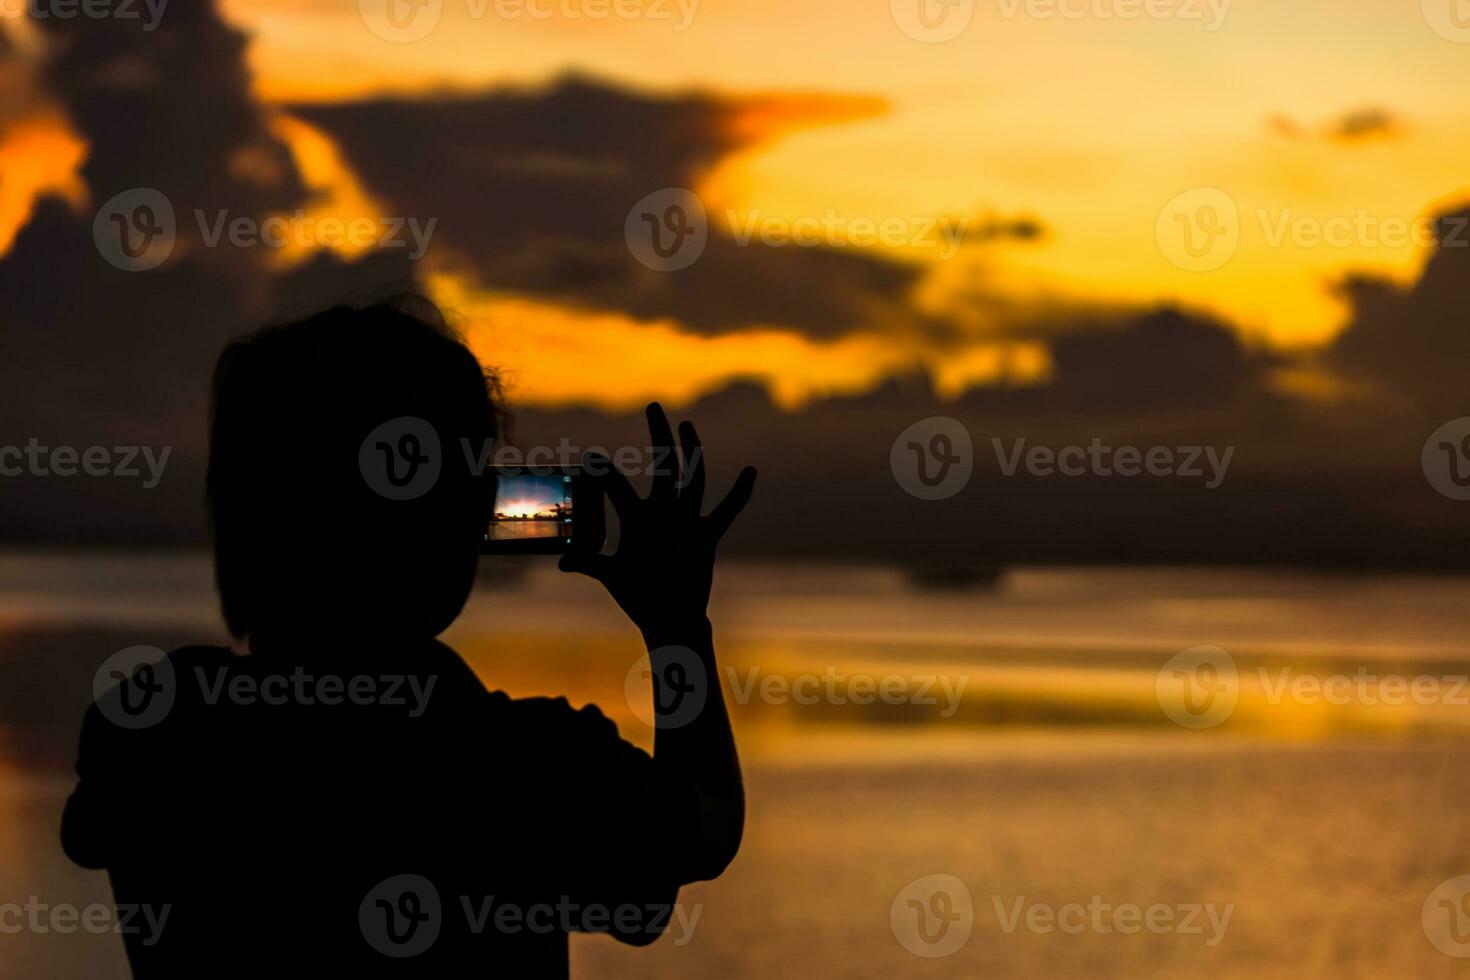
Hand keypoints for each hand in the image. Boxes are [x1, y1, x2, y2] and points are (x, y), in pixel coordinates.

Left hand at [559, 402, 756, 640]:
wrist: (667, 618)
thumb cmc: (638, 594)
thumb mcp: (612, 575)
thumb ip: (591, 563)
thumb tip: (563, 562)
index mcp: (638, 517)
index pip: (619, 487)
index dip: (605, 474)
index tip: (589, 458)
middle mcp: (664, 512)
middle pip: (664, 465)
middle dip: (659, 435)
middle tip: (653, 405)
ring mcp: (686, 521)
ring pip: (693, 478)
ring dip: (692, 452)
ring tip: (687, 425)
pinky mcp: (706, 537)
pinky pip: (725, 512)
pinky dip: (739, 494)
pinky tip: (751, 471)